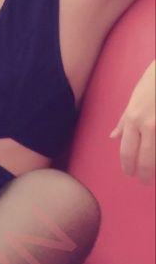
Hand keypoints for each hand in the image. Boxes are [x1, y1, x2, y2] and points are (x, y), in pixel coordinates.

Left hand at [110, 60, 155, 183]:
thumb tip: (113, 137)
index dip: (128, 166)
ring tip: (154, 174)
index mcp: (133, 119)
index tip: (130, 174)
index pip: (127, 151)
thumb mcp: (134, 100)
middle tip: (145, 181)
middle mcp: (148, 125)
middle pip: (146, 159)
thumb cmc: (152, 82)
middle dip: (145, 174)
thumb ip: (124, 121)